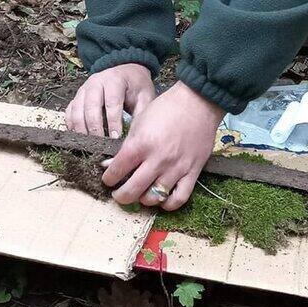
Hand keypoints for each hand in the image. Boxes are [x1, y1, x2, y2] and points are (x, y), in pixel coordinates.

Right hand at [65, 63, 154, 137]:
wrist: (126, 70)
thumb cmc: (136, 85)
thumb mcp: (145, 95)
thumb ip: (141, 113)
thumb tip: (135, 135)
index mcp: (114, 80)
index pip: (112, 103)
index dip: (113, 122)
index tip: (115, 138)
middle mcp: (95, 82)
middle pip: (91, 106)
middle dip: (95, 128)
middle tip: (101, 144)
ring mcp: (83, 89)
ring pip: (77, 110)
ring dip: (81, 129)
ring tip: (90, 144)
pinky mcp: (77, 96)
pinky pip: (69, 111)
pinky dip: (71, 125)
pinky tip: (78, 137)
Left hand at [101, 81, 223, 210]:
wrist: (198, 102)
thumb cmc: (167, 108)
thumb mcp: (140, 122)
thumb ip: (126, 145)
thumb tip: (111, 165)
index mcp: (140, 144)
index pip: (116, 171)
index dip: (108, 179)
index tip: (108, 179)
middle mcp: (157, 159)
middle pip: (132, 191)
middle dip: (120, 196)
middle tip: (119, 193)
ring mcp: (176, 168)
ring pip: (154, 198)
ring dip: (143, 199)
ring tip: (140, 194)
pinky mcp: (193, 172)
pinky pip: (179, 198)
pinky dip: (168, 204)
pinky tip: (162, 199)